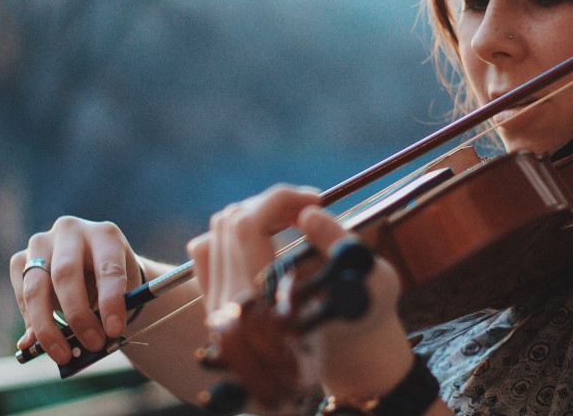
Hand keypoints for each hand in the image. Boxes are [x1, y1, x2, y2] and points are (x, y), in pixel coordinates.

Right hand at [9, 216, 142, 364]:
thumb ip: (102, 314)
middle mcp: (71, 231)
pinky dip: (29, 320)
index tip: (115, 331)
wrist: (92, 269)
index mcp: (105, 235)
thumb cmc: (111, 284)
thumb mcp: (119, 293)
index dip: (111, 301)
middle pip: (65, 274)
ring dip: (47, 326)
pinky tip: (37, 341)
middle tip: (92, 345)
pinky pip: (21, 292)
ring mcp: (42, 242)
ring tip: (63, 354)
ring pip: (36, 287)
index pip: (108, 268)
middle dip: (78, 316)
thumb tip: (72, 345)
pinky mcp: (21, 258)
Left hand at [186, 185, 414, 402]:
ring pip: (218, 231)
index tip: (316, 200)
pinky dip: (232, 232)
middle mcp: (227, 302)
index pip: (249, 225)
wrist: (326, 371)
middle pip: (233, 221)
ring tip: (289, 218)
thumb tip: (308, 213)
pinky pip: (207, 251)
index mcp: (259, 302)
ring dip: (255, 213)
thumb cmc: (354, 329)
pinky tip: (262, 236)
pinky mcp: (212, 303)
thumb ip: (337, 245)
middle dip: (272, 203)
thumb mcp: (364, 289)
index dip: (281, 200)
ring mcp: (214, 303)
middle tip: (307, 208)